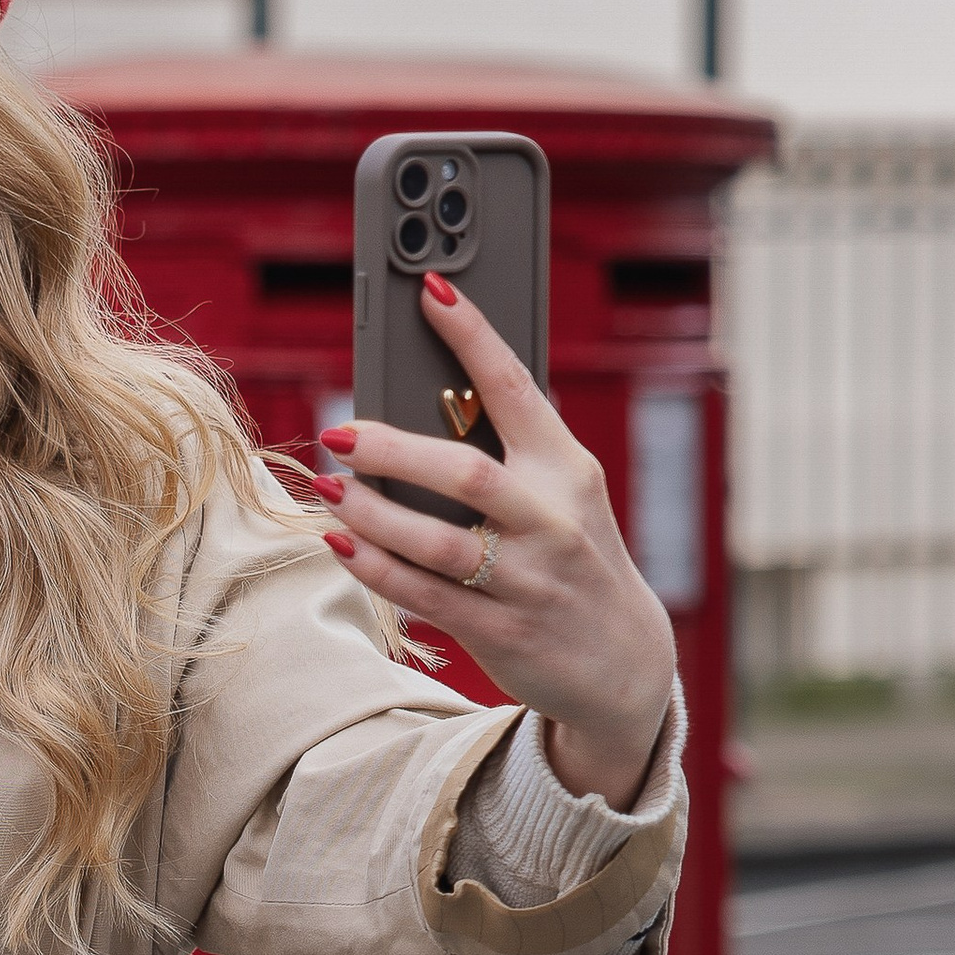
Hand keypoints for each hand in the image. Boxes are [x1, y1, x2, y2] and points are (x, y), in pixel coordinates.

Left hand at [313, 280, 677, 809]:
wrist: (625, 662)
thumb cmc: (575, 557)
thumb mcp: (565, 498)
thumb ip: (508, 457)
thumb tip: (418, 411)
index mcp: (569, 469)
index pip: (517, 388)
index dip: (473, 337)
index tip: (431, 293)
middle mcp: (552, 520)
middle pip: (465, 473)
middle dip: (394, 450)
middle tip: (341, 433)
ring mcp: (528, 580)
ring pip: (436, 541)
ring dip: (373, 514)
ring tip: (329, 488)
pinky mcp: (502, 630)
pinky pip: (424, 594)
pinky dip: (375, 568)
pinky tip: (341, 542)